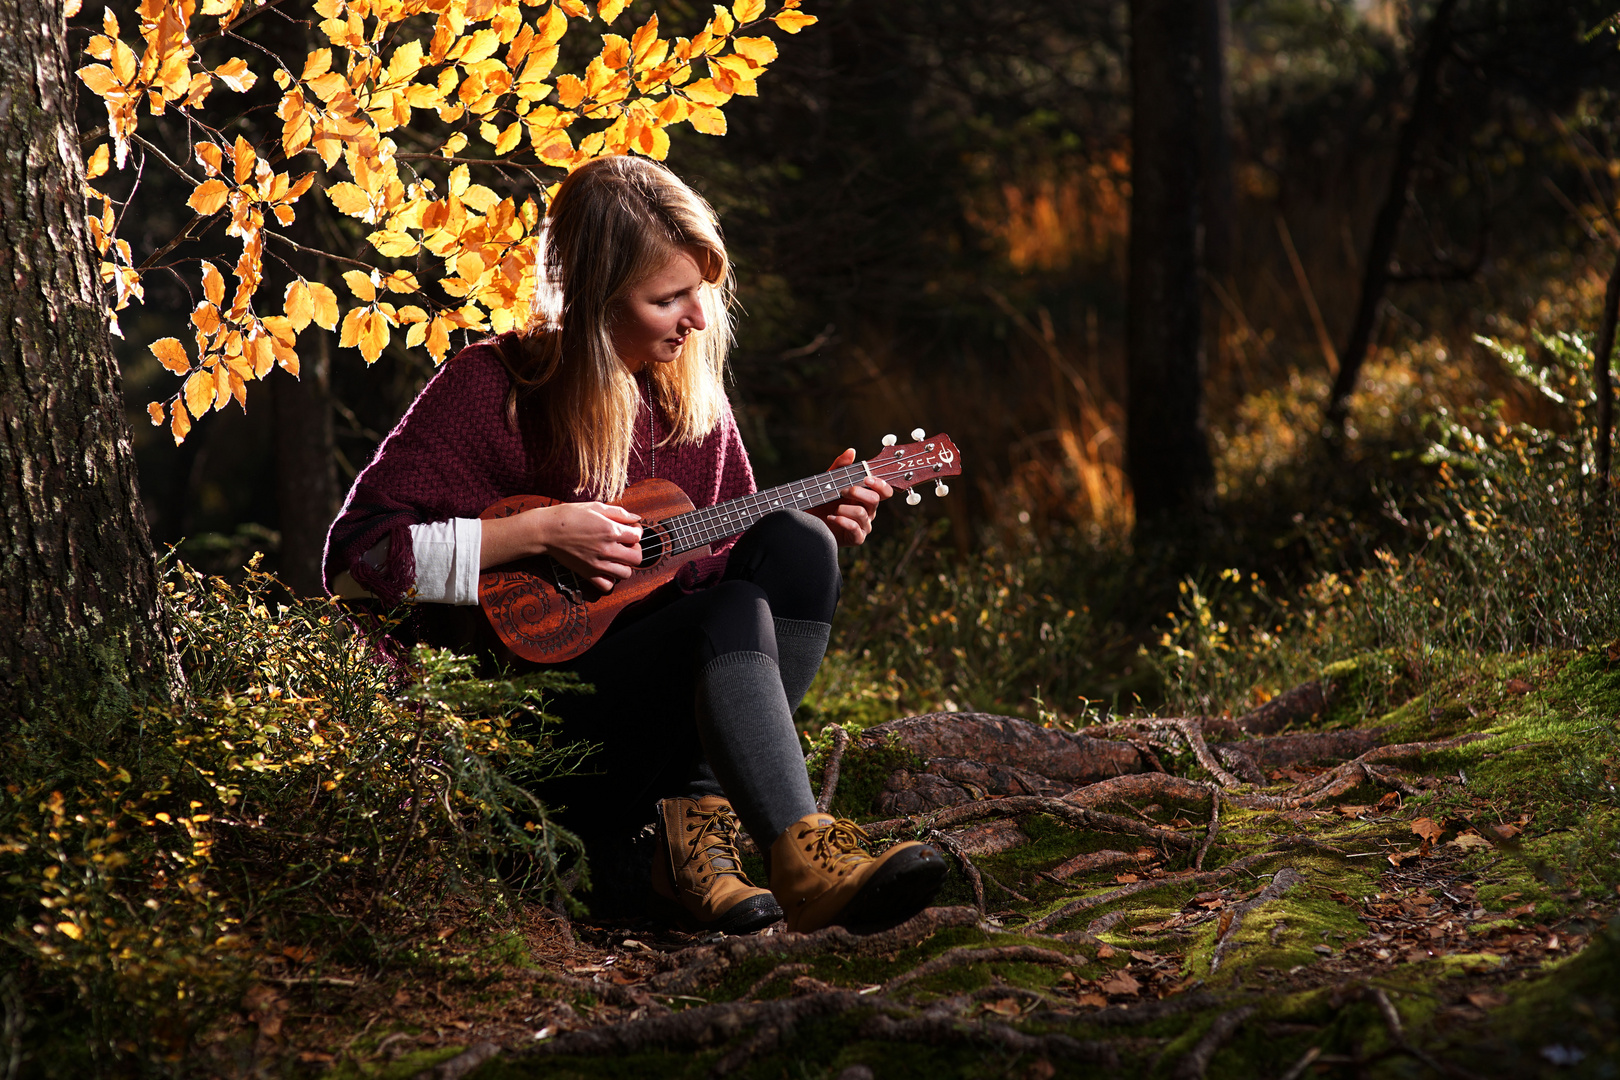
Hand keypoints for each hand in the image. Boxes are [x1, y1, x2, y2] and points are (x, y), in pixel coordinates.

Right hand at [482, 501, 641, 592]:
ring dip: (624, 566)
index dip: (636, 531)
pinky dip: (610, 580)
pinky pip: (607, 586)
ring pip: (626, 574)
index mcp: (611, 530)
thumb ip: (618, 513)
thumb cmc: (569, 515)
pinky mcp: (587, 574)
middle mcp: (607, 549)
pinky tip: (605, 569)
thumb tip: (636, 518)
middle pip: (637, 558)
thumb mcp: (596, 507)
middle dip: (635, 550)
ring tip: (616, 558)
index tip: (629, 529)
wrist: (547, 530)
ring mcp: (598, 564)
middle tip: (625, 545)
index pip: (638, 536)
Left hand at [811, 448, 892, 546]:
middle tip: (842, 490)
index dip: (880, 484)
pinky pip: (855, 528)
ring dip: (845, 508)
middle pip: (875, 500)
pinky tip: (830, 518)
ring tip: (833, 508)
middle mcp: (869, 511)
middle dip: (858, 492)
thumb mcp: (829, 480)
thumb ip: (840, 466)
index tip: (867, 478)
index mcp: (867, 497)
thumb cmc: (822, 500)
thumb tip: (851, 451)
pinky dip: (842, 521)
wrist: (807, 521)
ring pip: (863, 514)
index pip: (884, 491)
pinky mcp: (855, 538)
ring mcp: (863, 526)